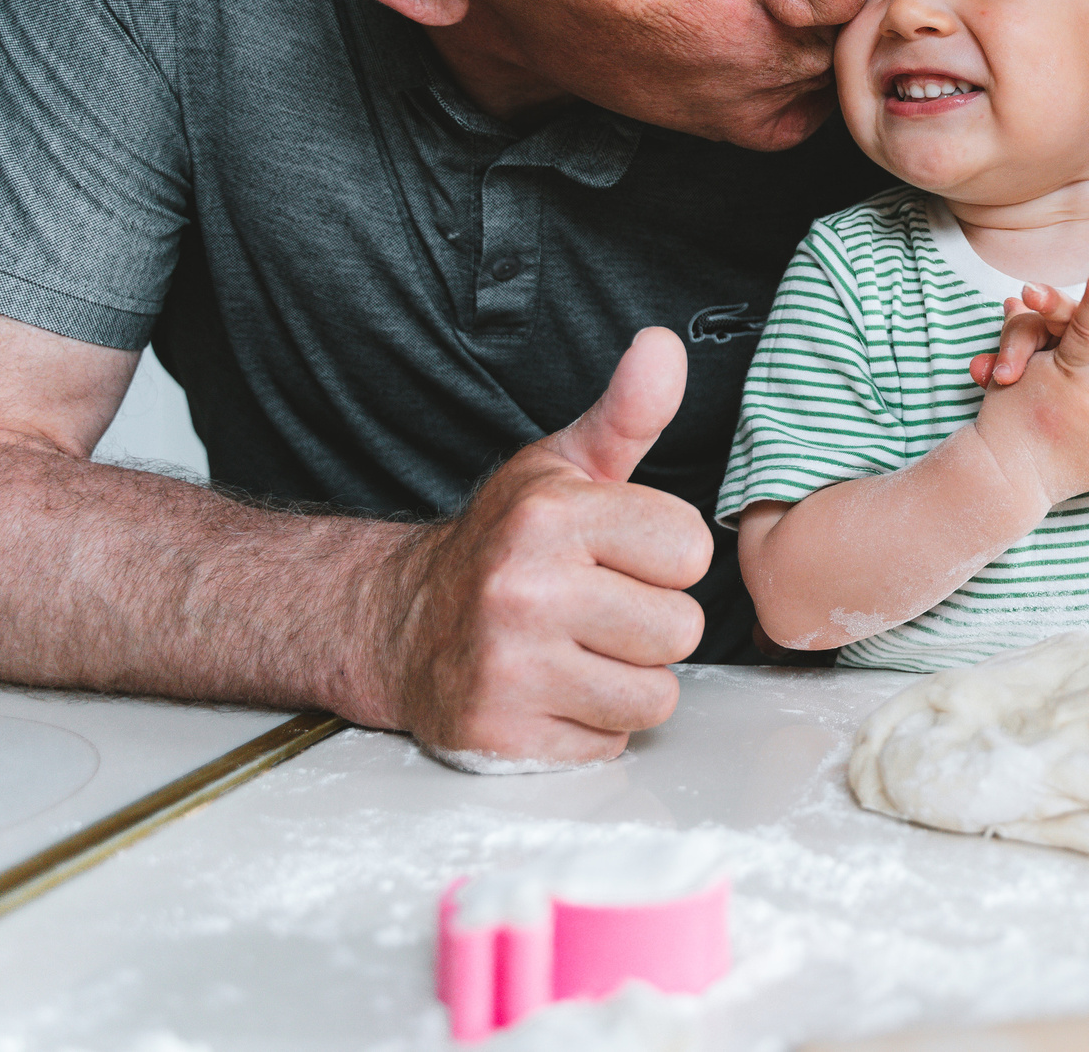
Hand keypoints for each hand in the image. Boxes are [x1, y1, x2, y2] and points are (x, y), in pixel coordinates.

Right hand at [378, 327, 713, 770]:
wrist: (399, 624)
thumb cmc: (503, 543)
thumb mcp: (563, 466)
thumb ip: (628, 413)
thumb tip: (664, 346)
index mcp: (551, 517)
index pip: (690, 549)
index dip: (664, 555)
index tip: (619, 553)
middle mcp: (526, 591)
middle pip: (680, 629)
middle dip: (650, 623)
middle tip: (597, 609)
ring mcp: (510, 669)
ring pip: (654, 696)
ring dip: (627, 680)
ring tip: (580, 651)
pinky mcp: (502, 737)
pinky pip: (610, 743)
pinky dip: (590, 726)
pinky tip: (554, 691)